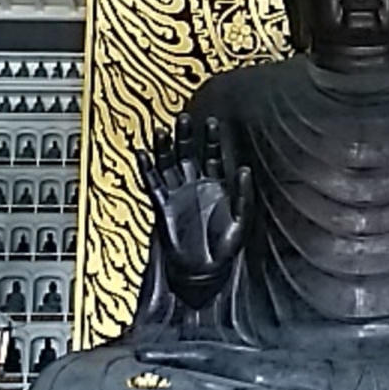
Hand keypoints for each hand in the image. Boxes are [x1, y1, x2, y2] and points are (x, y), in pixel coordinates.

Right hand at [135, 113, 251, 300]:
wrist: (203, 271)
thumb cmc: (224, 248)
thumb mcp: (241, 220)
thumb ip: (243, 195)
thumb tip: (245, 169)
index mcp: (216, 186)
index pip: (213, 155)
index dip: (211, 138)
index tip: (211, 121)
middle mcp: (195, 186)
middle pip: (188, 153)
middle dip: (185, 136)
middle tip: (183, 118)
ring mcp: (178, 194)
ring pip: (168, 164)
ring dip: (164, 148)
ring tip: (161, 131)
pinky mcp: (163, 206)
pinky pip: (153, 183)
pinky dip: (147, 169)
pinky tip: (143, 154)